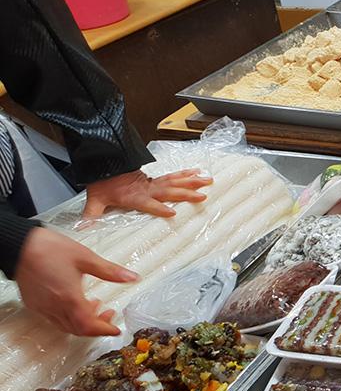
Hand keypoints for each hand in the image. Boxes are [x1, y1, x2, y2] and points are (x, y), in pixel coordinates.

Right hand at [15, 228, 137, 336]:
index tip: (116, 329)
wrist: (19, 244)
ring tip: (95, 305)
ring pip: (66, 325)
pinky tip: (75, 302)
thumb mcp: (85, 258)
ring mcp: (42, 307)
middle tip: (109, 315)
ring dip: (83, 321)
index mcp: (69, 298)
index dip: (104, 330)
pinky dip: (69, 316)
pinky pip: (53, 318)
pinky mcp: (34, 303)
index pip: (88, 326)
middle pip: (78, 329)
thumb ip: (110, 271)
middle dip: (97, 326)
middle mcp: (54, 307)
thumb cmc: (49, 248)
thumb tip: (132, 277)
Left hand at [83, 168, 211, 218]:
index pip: (149, 204)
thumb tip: (83, 228)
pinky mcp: (154, 179)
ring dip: (192, 181)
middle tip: (203, 195)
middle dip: (186, 193)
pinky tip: (197, 172)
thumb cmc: (102, 182)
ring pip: (175, 182)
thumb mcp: (95, 199)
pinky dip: (185, 174)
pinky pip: (173, 176)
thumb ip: (91, 214)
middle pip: (169, 191)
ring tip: (208, 180)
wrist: (103, 163)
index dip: (160, 209)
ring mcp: (152, 183)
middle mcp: (147, 190)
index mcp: (135, 197)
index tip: (172, 213)